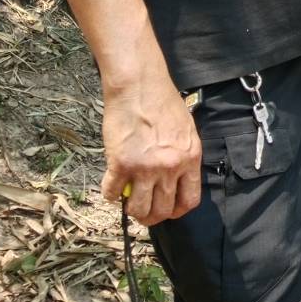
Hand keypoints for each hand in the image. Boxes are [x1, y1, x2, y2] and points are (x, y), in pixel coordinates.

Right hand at [101, 75, 201, 226]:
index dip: (177, 211)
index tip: (169, 211)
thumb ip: (183, 156)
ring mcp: (144, 167)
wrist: (139, 86)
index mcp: (190, 158)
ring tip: (129, 202)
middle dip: (153, 216)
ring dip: (132, 210)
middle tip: (144, 211)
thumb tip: (176, 180)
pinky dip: (111, 194)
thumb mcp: (186, 130)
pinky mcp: (120, 164)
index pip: (190, 200)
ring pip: (139, 209)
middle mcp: (169, 167)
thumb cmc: (163, 102)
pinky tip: (112, 187)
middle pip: (163, 209)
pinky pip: (113, 192)